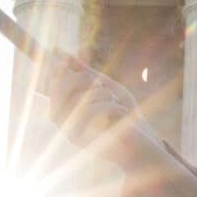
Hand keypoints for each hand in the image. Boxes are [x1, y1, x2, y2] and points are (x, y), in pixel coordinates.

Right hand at [41, 55, 161, 163]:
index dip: (60, 69)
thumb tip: (65, 54)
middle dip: (84, 79)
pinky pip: (93, 111)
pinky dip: (112, 107)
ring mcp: (69, 131)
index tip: (67, 54)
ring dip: (104, 95)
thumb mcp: (107, 89)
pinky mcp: (83, 141)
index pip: (54, 85)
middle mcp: (61, 121)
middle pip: (60, 87)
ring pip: (80, 98)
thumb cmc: (124, 115)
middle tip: (104, 85)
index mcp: (66, 108)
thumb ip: (88, 74)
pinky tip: (122, 115)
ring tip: (115, 104)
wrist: (142, 141)